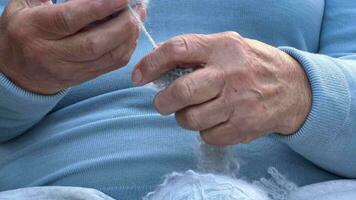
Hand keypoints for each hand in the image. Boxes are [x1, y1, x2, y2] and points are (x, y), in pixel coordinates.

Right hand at [0, 0, 144, 94]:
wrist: (17, 71)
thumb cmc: (24, 30)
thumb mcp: (26, 5)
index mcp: (35, 29)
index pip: (70, 19)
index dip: (98, 8)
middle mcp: (51, 53)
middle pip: (94, 43)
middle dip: (122, 25)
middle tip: (137, 9)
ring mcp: (69, 69)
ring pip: (107, 57)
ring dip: (129, 37)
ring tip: (138, 19)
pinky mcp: (82, 78)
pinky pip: (111, 66)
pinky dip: (126, 49)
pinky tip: (131, 35)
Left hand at [133, 32, 311, 144]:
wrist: (293, 88)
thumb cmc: (252, 66)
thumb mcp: (228, 46)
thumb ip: (197, 53)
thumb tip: (159, 68)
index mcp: (222, 47)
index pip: (178, 49)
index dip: (151, 63)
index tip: (138, 76)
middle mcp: (229, 74)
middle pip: (181, 92)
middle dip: (163, 101)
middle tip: (163, 103)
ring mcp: (237, 103)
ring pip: (190, 119)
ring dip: (185, 117)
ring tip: (196, 110)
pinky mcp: (243, 127)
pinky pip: (207, 135)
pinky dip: (205, 131)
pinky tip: (216, 120)